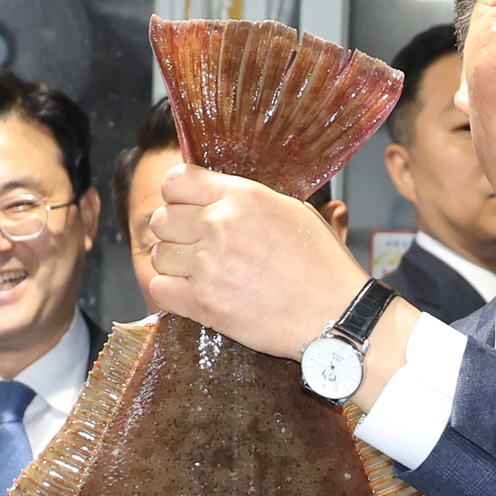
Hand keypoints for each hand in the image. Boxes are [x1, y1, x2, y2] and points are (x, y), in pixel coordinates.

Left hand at [147, 166, 415, 407]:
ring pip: (159, 256)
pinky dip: (171, 292)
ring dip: (175, 265)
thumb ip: (249, 201)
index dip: (177, 196)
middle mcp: (220, 225)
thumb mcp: (294, 212)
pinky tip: (193, 294)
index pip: (176, 181)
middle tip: (197, 248)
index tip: (188, 209)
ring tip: (202, 274)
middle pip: (162, 219)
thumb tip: (222, 197)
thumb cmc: (323, 266)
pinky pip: (160, 289)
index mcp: (242, 197)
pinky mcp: (205, 303)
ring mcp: (209, 265)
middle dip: (175, 233)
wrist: (335, 315)